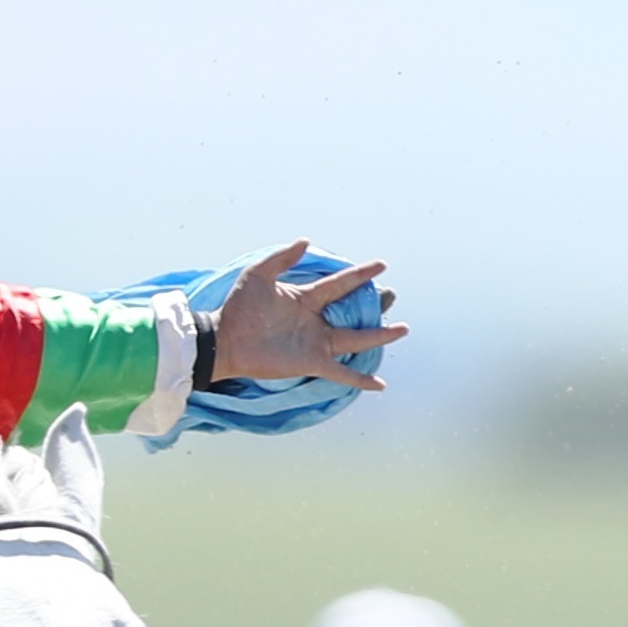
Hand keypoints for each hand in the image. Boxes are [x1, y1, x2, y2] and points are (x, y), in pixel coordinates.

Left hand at [211, 239, 405, 389]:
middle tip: (393, 296)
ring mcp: (315, 343)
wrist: (224, 340)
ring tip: (403, 329)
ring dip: (379, 337)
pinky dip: (359, 379)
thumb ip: (282, 258)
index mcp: (306, 298)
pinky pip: (340, 372)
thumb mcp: (259, 274)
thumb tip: (306, 241)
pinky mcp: (310, 362)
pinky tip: (380, 385)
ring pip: (355, 339)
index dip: (360, 274)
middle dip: (375, 304)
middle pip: (353, 311)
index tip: (381, 266)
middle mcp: (315, 321)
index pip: (340, 284)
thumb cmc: (238, 308)